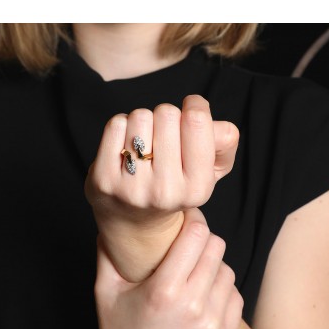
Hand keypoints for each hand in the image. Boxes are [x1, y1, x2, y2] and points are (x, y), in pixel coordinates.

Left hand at [84, 94, 238, 280]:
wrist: (134, 222)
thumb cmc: (175, 188)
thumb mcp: (208, 172)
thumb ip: (224, 145)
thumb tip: (221, 128)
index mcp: (197, 188)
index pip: (197, 121)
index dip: (195, 106)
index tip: (190, 113)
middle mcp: (165, 191)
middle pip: (167, 113)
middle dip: (167, 118)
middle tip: (163, 139)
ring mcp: (131, 187)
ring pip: (140, 116)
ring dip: (143, 123)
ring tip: (144, 146)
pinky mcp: (104, 179)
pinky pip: (116, 125)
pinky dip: (121, 128)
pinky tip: (126, 148)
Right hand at [87, 208, 243, 328]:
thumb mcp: (105, 294)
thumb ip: (106, 256)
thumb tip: (108, 228)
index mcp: (163, 290)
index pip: (196, 235)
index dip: (193, 218)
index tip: (185, 216)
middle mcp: (192, 305)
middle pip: (216, 247)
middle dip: (202, 238)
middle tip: (189, 241)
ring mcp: (212, 324)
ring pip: (228, 270)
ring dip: (213, 263)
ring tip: (195, 269)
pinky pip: (235, 295)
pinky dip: (222, 288)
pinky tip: (204, 292)